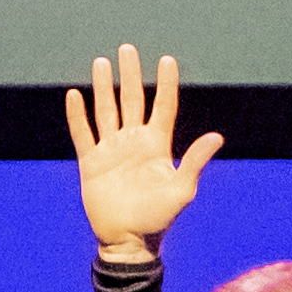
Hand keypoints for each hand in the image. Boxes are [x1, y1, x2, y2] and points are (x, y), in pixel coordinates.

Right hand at [64, 46, 221, 256]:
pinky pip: (83, 134)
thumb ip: (194, 161)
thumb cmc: (158, 218)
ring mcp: (111, 150)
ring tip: (102, 63)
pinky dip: (78, 116)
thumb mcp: (181, 190)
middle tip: (128, 50)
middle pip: (132, 100)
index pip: (163, 106)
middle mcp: (134, 142)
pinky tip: (75, 95)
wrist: (128, 241)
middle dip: (130, 75)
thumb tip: (217, 137)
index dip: (165, 83)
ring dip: (104, 87)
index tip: (167, 60)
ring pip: (106, 110)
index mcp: (156, 145)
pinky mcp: (91, 163)